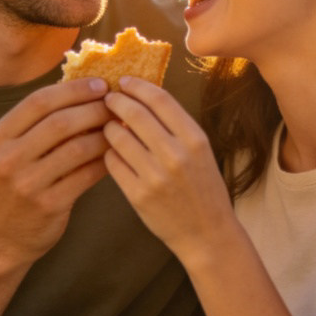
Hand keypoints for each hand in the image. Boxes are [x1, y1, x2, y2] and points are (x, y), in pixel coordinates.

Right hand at [0, 78, 110, 268]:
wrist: (0, 237)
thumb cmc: (13, 185)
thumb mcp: (10, 151)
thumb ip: (36, 125)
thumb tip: (84, 91)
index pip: (39, 101)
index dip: (74, 89)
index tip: (100, 84)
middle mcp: (9, 158)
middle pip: (60, 122)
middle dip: (94, 109)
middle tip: (117, 105)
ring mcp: (28, 183)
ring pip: (77, 148)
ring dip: (104, 135)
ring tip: (120, 127)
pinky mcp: (49, 205)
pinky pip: (86, 175)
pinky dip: (104, 161)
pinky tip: (117, 153)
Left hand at [101, 77, 233, 260]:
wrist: (207, 233)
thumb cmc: (203, 188)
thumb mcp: (200, 151)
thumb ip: (175, 126)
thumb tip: (141, 97)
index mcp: (195, 139)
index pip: (160, 99)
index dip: (138, 86)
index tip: (124, 82)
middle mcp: (176, 155)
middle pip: (135, 113)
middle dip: (116, 101)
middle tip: (108, 99)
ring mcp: (155, 176)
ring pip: (118, 136)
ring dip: (109, 126)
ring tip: (109, 126)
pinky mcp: (138, 195)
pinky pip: (112, 162)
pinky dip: (109, 153)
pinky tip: (113, 153)